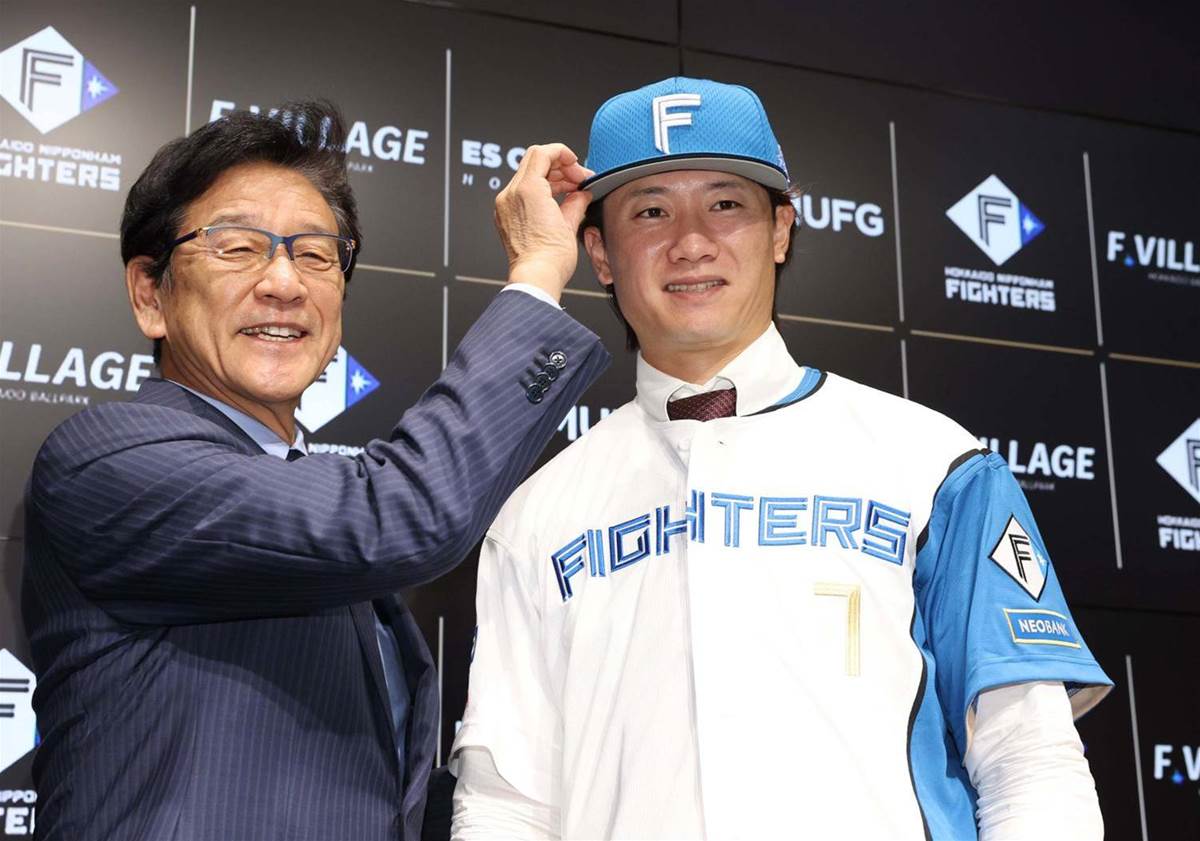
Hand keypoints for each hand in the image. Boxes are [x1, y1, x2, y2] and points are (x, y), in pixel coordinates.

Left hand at [494, 143, 592, 300]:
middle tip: (579, 181)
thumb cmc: (550, 258)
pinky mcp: (505, 217)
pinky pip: (521, 193)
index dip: (562, 153)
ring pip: (527, 176)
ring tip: (571, 192)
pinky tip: (556, 202)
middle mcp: (511, 194)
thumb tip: (581, 195)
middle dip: (560, 168)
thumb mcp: (570, 223)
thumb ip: (577, 201)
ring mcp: (505, 206)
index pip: (542, 153)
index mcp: (527, 189)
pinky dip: (538, 191)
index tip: (575, 163)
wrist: (536, 278)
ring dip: (550, 179)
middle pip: (534, 162)